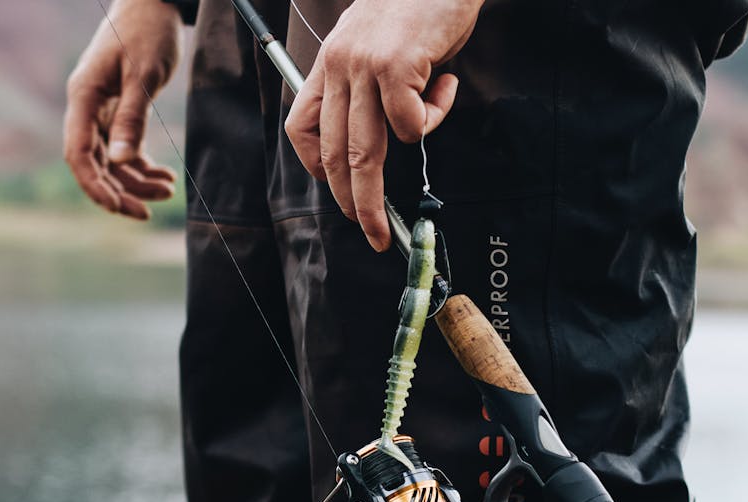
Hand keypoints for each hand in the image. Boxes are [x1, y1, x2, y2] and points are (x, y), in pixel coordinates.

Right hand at [64, 0, 181, 218]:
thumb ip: (131, 117)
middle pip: (94, 164)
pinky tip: (165, 176)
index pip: (78, 154)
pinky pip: (124, 148)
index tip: (120, 207)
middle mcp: (86, 107)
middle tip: (148, 212)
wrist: (155, 2)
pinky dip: (142, 165)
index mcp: (83, 97)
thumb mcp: (143, 74)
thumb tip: (119, 162)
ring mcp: (101, 110)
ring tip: (168, 189)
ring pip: (111, 160)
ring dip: (136, 181)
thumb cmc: (147, 31)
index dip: (95, 186)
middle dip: (120, 191)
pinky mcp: (118, 110)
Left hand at [285, 0, 482, 249]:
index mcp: (328, 65)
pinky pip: (411, 124)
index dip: (316, 167)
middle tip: (369, 233)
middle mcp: (339, 67)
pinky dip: (432, 119)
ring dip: (376, 197)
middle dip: (350, 203)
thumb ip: (367, 86)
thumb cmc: (417, 7)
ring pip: (366, 153)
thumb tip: (379, 141)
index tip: (336, 189)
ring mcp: (365, 67)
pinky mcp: (396, 66)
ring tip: (392, 223)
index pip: (302, 127)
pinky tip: (445, 85)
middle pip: (334, 154)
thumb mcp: (374, 45)